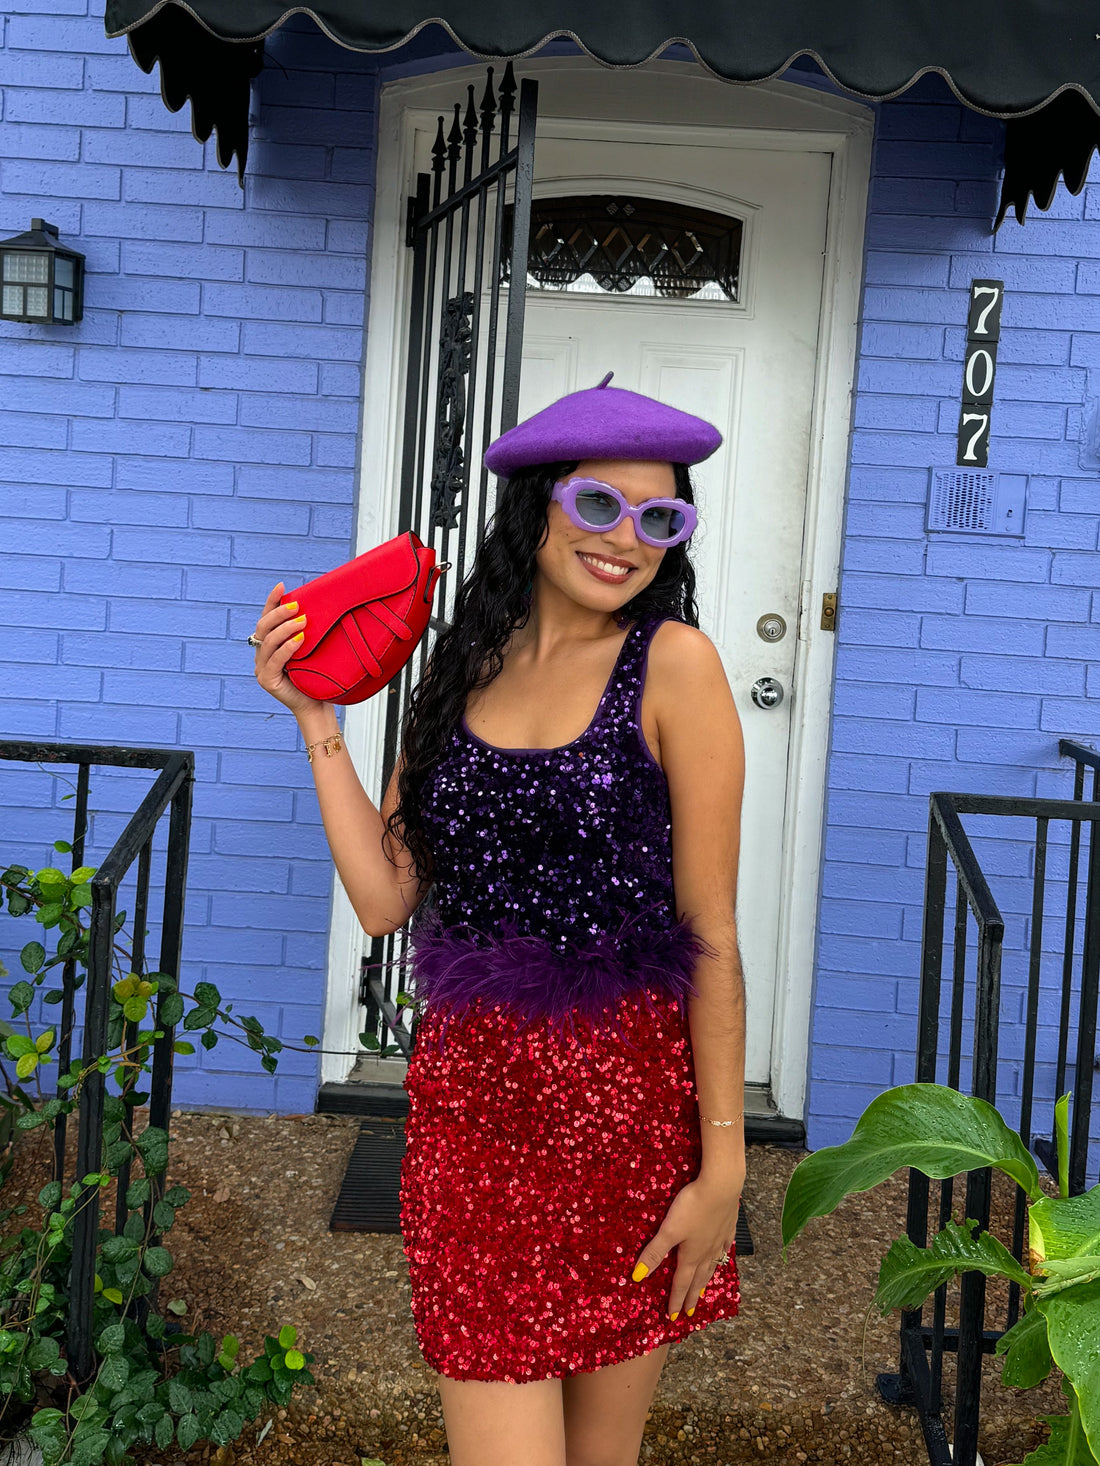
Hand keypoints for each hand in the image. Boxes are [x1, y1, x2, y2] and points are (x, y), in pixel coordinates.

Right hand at [251, 583, 327, 721]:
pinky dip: (287, 647)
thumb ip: (305, 633)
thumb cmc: (315, 676)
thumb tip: (315, 609)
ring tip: (303, 621)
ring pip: (268, 641)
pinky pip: (275, 659)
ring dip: (285, 628)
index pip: (267, 619)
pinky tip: (300, 640)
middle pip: (263, 627)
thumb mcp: (311, 649)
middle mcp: (261, 655)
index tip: (282, 586)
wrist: (317, 704)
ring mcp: (261, 668)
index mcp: (269, 646)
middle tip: (297, 606)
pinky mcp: (267, 680)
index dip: (271, 602)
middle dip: (278, 613)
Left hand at [632, 1169, 743, 1319]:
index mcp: (691, 1255)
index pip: (681, 1283)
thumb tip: (638, 1276)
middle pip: (697, 1279)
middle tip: (689, 1312)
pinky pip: (724, 1248)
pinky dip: (721, 1257)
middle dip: (691, 1296)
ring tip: (703, 1292)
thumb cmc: (692, 1207)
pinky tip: (721, 1257)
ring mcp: (719, 1239)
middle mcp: (706, 1251)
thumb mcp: (669, 1230)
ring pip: (712, 1265)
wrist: (721, 1186)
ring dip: (705, 1281)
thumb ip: (654, 1252)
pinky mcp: (727, 1226)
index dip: (675, 1300)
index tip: (673, 1317)